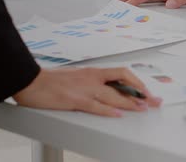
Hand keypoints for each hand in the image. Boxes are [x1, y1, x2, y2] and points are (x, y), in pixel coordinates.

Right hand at [12, 67, 162, 116]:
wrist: (30, 81)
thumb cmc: (50, 81)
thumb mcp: (76, 77)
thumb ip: (91, 83)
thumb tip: (105, 90)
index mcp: (93, 72)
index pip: (122, 73)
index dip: (137, 81)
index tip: (146, 91)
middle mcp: (92, 78)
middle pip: (123, 84)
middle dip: (141, 94)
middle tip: (154, 101)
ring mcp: (85, 89)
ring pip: (114, 95)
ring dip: (130, 102)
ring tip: (143, 108)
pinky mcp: (75, 100)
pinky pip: (96, 105)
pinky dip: (109, 110)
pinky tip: (119, 114)